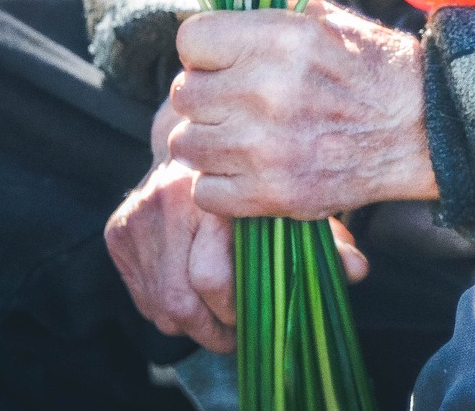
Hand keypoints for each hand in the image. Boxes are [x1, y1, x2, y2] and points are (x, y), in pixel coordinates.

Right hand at [106, 108, 369, 349]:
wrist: (198, 139)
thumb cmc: (256, 176)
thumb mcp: (292, 199)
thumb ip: (326, 236)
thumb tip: (358, 270)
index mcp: (214, 189)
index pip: (214, 278)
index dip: (236, 309)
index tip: (257, 316)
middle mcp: (167, 200)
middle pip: (181, 300)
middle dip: (213, 329)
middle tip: (238, 333)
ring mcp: (136, 216)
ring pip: (160, 305)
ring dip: (191, 325)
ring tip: (220, 320)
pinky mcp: (116, 230)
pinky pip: (142, 295)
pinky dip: (168, 309)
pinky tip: (194, 296)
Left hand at [167, 0, 437, 219]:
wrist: (427, 130)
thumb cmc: (380, 71)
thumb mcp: (329, 23)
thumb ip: (268, 21)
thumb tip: (218, 26)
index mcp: (280, 39)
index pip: (191, 39)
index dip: (207, 50)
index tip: (225, 60)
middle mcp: (266, 90)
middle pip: (184, 94)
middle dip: (209, 96)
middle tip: (239, 101)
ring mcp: (266, 147)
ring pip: (187, 144)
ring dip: (211, 141)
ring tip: (245, 137)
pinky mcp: (274, 193)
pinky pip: (206, 190)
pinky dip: (223, 184)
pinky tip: (252, 169)